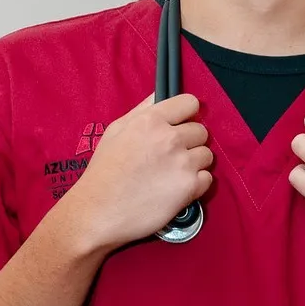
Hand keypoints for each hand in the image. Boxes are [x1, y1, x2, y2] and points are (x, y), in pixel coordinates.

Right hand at [63, 94, 212, 251]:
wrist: (97, 211)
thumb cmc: (103, 172)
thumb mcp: (116, 131)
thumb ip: (142, 112)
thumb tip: (160, 94)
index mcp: (150, 121)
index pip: (190, 103)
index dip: (187, 114)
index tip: (181, 125)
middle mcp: (170, 138)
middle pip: (201, 131)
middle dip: (190, 142)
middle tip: (171, 156)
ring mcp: (182, 163)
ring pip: (207, 155)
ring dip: (195, 164)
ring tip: (172, 174)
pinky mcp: (190, 186)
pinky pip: (207, 179)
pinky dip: (196, 184)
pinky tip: (176, 189)